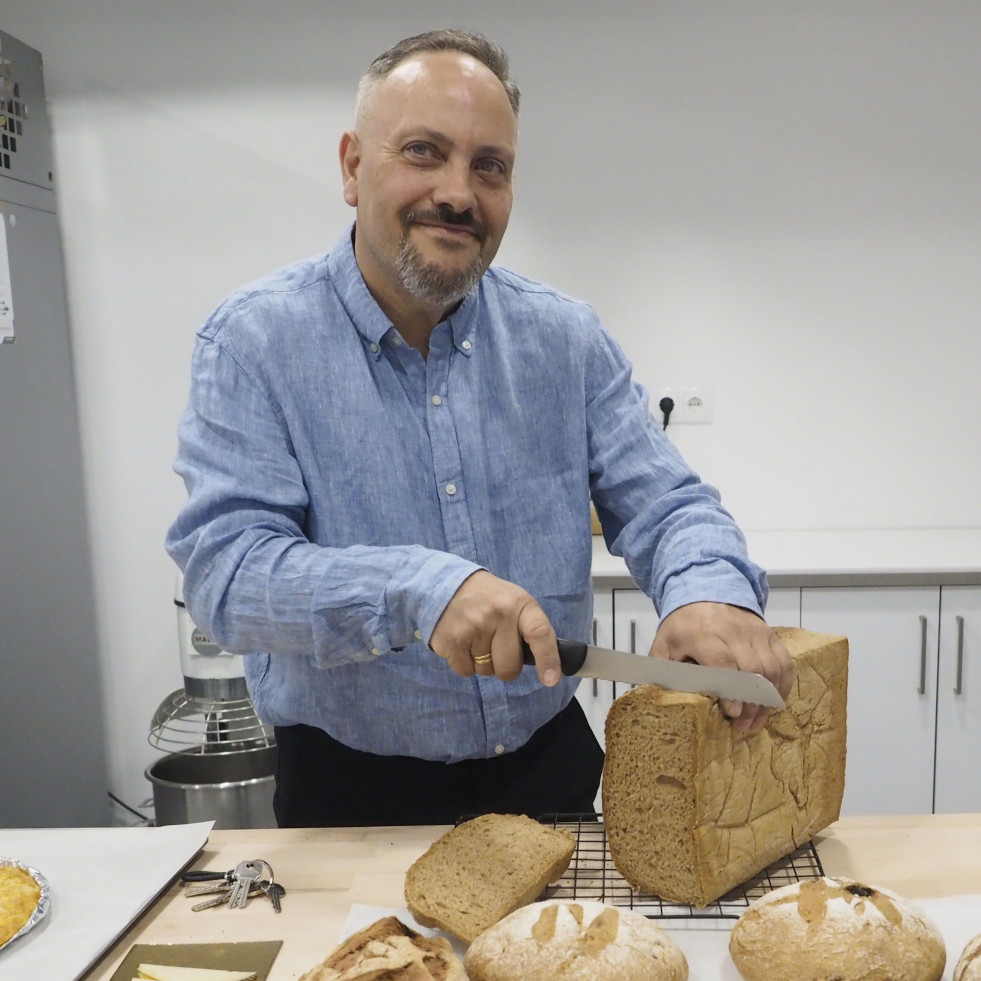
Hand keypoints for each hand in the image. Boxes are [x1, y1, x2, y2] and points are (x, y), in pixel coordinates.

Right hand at [428, 570, 560, 686]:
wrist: (447, 585)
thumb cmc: (489, 599)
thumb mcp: (515, 602)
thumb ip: (530, 630)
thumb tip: (548, 670)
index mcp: (520, 604)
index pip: (539, 633)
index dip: (548, 659)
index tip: (551, 680)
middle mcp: (498, 613)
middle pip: (509, 667)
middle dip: (504, 665)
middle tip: (495, 645)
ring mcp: (474, 626)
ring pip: (486, 671)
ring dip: (482, 662)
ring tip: (476, 637)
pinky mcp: (452, 639)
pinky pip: (466, 671)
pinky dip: (464, 663)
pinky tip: (462, 641)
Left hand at [649, 602, 793, 731]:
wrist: (706, 590)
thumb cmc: (683, 624)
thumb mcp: (664, 643)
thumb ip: (661, 669)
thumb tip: (655, 698)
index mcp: (703, 633)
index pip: (723, 662)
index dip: (731, 690)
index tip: (733, 712)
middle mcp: (733, 631)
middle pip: (752, 670)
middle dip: (750, 703)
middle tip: (742, 726)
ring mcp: (755, 632)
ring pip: (771, 669)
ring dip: (767, 699)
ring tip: (756, 721)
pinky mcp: (770, 635)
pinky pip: (784, 662)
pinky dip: (783, 686)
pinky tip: (773, 704)